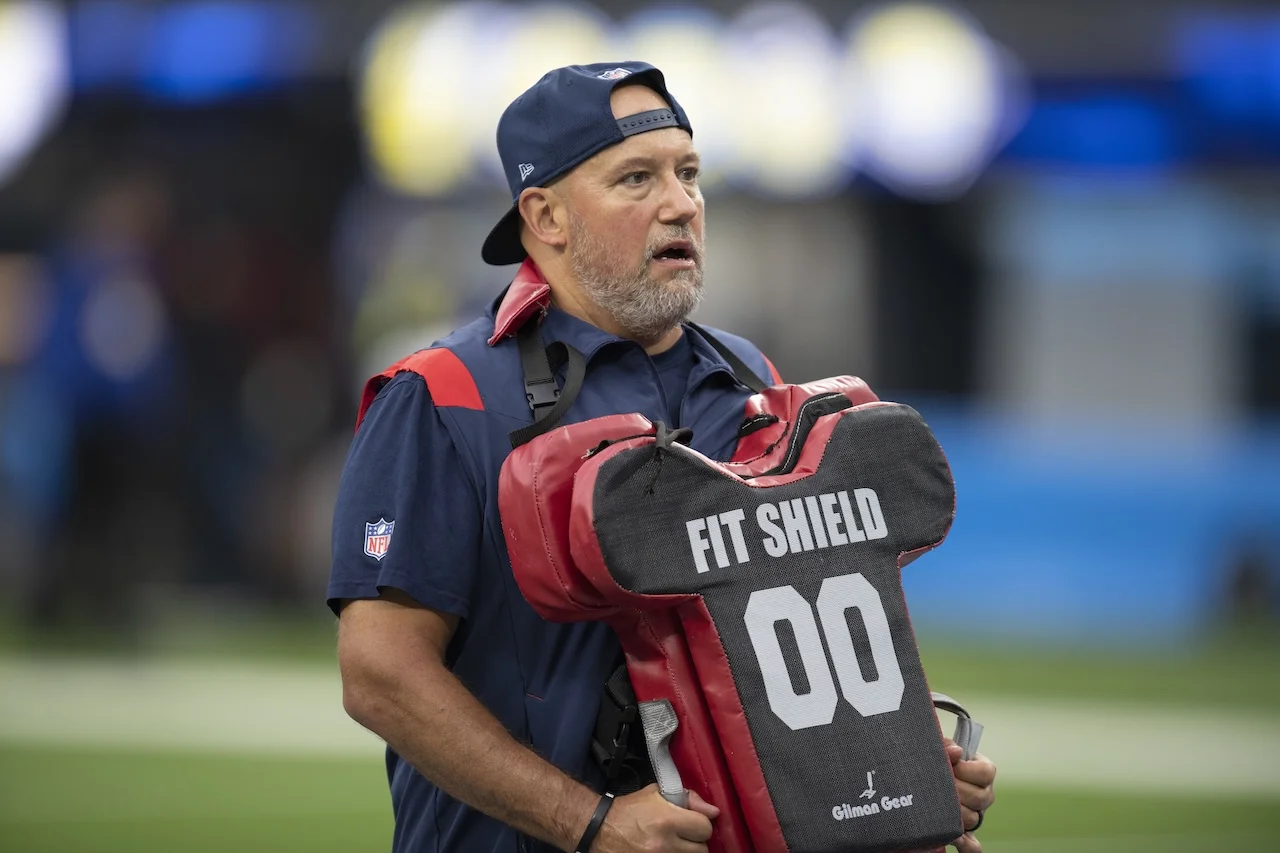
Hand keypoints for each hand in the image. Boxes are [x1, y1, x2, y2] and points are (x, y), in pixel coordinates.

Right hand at [591, 784, 719, 852]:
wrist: (600, 828)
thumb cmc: (630, 809)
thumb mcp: (657, 794)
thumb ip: (688, 798)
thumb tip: (713, 811)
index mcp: (668, 820)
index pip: (705, 828)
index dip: (701, 823)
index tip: (694, 822)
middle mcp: (665, 844)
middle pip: (702, 850)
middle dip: (696, 841)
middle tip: (685, 835)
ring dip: (686, 851)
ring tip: (675, 843)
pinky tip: (667, 850)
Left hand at [944, 738, 995, 852]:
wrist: (924, 775)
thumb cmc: (937, 758)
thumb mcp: (942, 748)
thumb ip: (947, 745)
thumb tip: (956, 751)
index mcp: (983, 772)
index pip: (986, 773)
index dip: (967, 770)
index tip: (951, 766)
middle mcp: (983, 795)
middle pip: (980, 798)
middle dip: (956, 791)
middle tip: (938, 786)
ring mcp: (976, 814)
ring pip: (973, 819)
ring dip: (954, 812)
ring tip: (936, 805)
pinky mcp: (966, 833)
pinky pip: (973, 846)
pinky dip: (966, 846)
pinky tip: (955, 839)